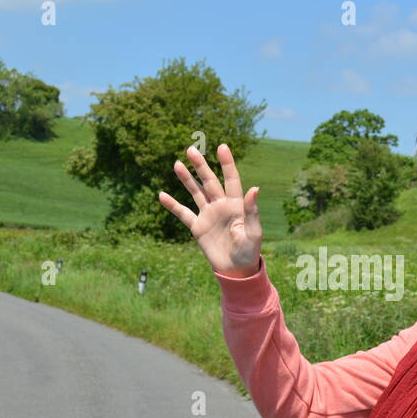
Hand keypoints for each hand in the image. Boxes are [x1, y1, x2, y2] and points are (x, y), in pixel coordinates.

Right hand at [157, 143, 261, 276]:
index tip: (222, 147)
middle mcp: (221, 205)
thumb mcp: (253, 232)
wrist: (236, 270)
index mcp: (236, 205)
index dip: (227, 163)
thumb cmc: (249, 251)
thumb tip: (255, 188)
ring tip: (177, 164)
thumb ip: (252, 211)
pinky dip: (173, 205)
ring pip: (196, 192)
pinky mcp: (198, 227)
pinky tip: (162, 195)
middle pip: (209, 181)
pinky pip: (183, 213)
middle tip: (191, 150)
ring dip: (186, 179)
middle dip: (201, 166)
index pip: (231, 179)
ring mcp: (208, 215)